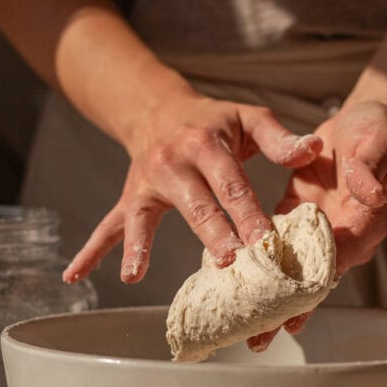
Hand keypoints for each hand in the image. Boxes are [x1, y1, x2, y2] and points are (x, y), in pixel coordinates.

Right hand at [63, 88, 321, 283]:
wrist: (161, 110)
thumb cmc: (216, 122)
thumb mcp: (249, 117)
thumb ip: (280, 139)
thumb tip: (313, 150)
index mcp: (206, 144)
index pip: (231, 182)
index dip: (248, 211)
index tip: (266, 240)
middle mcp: (171, 163)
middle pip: (194, 203)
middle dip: (211, 233)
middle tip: (228, 261)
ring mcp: (145, 184)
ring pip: (143, 217)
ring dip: (141, 246)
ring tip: (135, 275)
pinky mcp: (130, 199)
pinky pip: (109, 227)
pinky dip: (91, 252)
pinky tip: (73, 276)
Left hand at [247, 98, 386, 350]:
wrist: (361, 120)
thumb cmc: (373, 131)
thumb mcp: (376, 144)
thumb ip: (370, 170)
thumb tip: (370, 196)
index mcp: (364, 224)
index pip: (340, 260)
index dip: (314, 286)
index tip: (292, 310)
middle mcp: (341, 236)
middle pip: (314, 282)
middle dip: (288, 311)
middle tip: (260, 339)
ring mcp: (317, 232)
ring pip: (292, 273)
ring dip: (269, 299)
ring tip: (244, 330)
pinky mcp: (296, 220)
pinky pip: (275, 248)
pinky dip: (257, 265)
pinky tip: (232, 283)